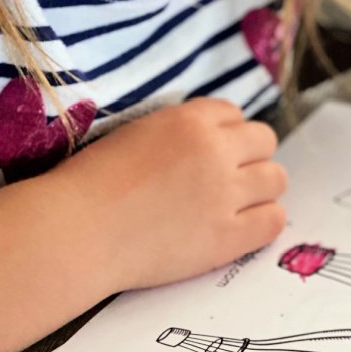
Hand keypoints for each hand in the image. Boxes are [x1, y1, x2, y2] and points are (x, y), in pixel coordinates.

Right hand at [47, 98, 287, 290]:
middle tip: (227, 179)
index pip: (233, 114)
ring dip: (261, 188)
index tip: (210, 152)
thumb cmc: (89, 185)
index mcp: (189, 121)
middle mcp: (215, 152)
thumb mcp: (135, 134)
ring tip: (235, 203)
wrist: (75, 232)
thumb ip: (178, 133)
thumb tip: (211, 140)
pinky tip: (242, 227)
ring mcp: (225, 195)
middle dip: (249, 157)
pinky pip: (273, 220)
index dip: (224, 134)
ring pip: (276, 179)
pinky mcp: (228, 237)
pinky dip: (263, 221)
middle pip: (265, 141)